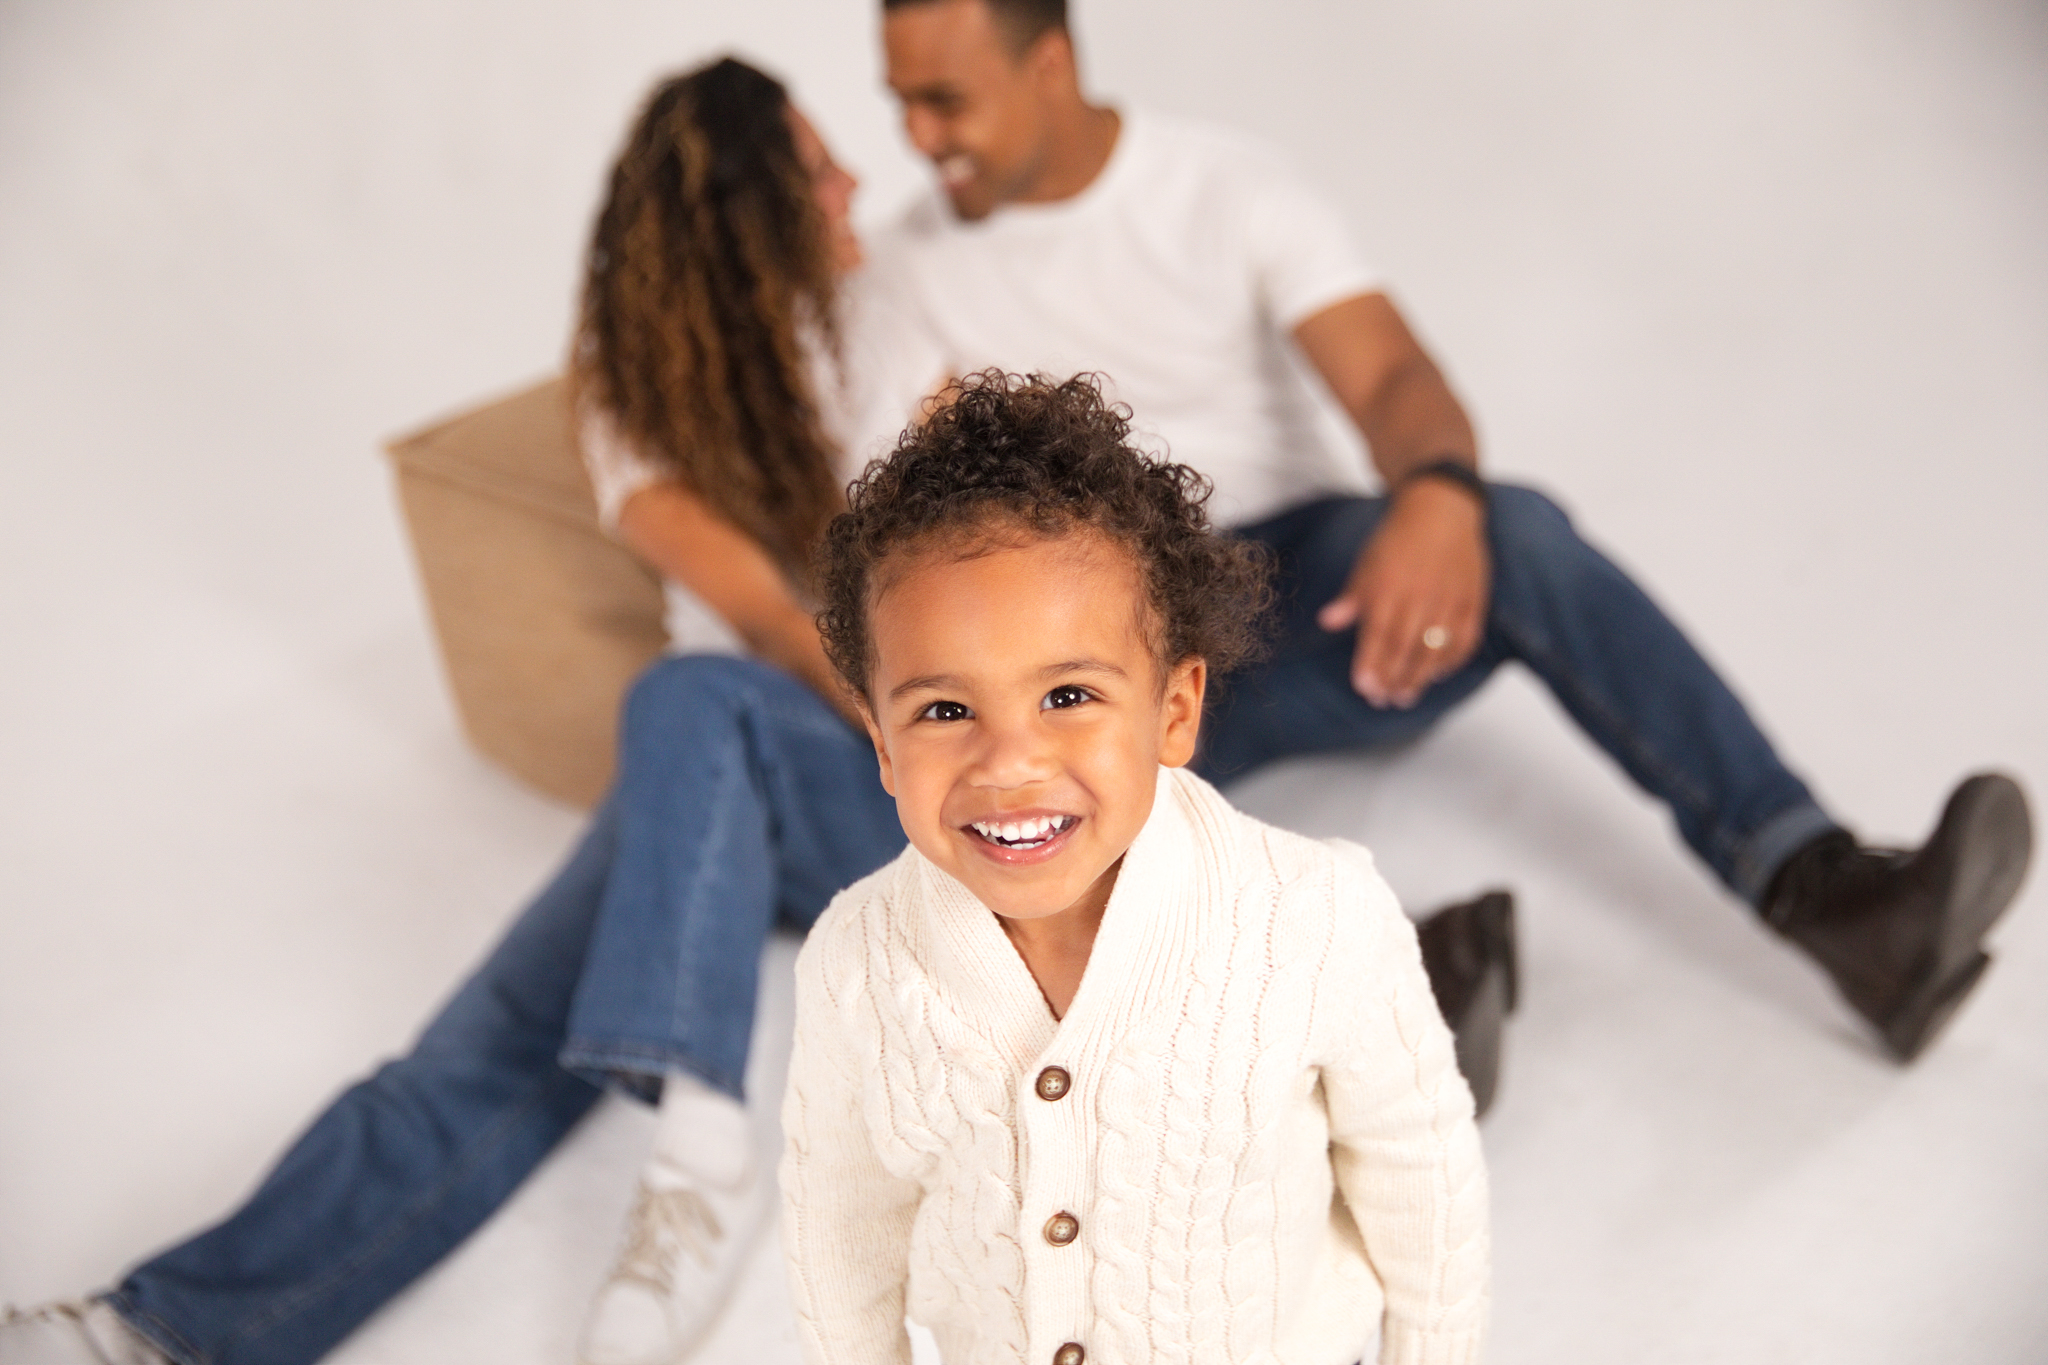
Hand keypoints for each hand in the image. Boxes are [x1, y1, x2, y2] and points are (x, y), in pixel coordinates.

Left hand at [1316, 479, 1490, 708]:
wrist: (1441, 508)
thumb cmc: (1399, 538)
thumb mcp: (1367, 563)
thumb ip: (1351, 596)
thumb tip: (1327, 621)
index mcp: (1389, 587)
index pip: (1378, 635)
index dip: (1371, 665)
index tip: (1363, 687)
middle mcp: (1420, 596)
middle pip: (1406, 648)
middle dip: (1392, 678)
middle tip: (1382, 700)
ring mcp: (1449, 599)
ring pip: (1435, 648)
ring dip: (1420, 677)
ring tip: (1406, 696)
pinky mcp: (1473, 599)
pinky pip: (1466, 637)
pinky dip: (1453, 659)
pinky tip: (1439, 674)